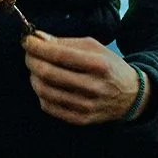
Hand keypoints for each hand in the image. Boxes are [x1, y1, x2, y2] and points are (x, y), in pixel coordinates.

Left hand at [22, 33, 147, 124]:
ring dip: (33, 77)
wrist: (130, 95)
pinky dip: (40, 93)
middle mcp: (92, 86)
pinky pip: (49, 107)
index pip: (59, 55)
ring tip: (35, 69)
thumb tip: (38, 38)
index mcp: (98, 64)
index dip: (38, 47)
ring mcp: (86, 106)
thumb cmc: (109, 66)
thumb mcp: (94, 47)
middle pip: (48, 73)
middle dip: (32, 61)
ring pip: (45, 91)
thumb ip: (66, 43)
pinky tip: (44, 85)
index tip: (27, 41)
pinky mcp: (80, 119)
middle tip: (28, 54)